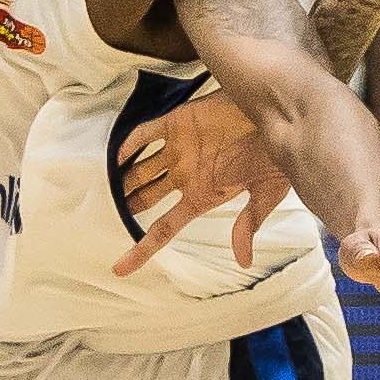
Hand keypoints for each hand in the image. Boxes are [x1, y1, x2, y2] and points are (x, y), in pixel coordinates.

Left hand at [114, 90, 291, 273]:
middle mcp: (187, 175)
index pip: (165, 228)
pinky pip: (144, 136)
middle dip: (127, 205)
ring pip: (141, 169)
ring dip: (123, 179)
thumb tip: (243, 260)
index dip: (141, 250)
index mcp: (203, 195)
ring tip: (101, 187)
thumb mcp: (267, 192)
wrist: (277, 111)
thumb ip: (248, 223)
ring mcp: (180, 150)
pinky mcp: (177, 123)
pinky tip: (115, 156)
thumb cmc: (276, 152)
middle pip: (147, 197)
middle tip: (105, 214)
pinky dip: (128, 146)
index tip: (119, 268)